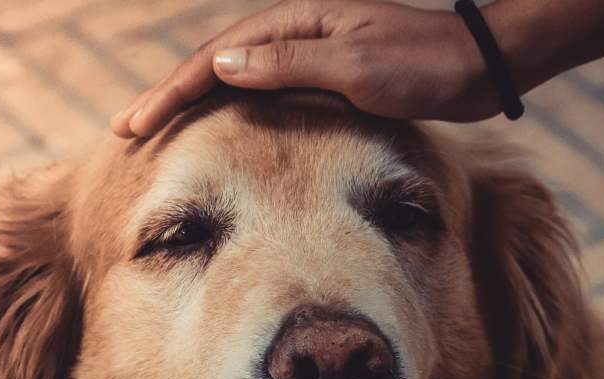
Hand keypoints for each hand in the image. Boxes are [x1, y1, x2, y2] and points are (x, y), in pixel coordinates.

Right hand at [110, 0, 506, 137]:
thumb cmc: (424, 66)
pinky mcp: (325, 75)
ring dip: (193, 102)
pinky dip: (230, 109)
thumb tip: (220, 66)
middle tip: (126, 129)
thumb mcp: (356, 67)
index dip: (171, 92)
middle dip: (168, 96)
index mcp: (294, 24)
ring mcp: (309, 53)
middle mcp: (295, 33)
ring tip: (157, 127)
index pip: (215, 59)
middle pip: (214, 65)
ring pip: (234, 79)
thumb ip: (288, 65)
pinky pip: (262, 92)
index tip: (135, 124)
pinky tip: (218, 127)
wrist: (478, 66)